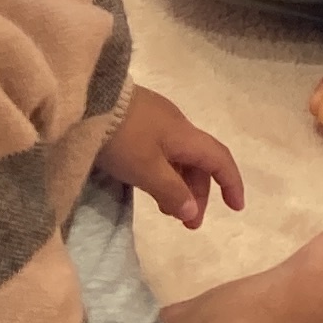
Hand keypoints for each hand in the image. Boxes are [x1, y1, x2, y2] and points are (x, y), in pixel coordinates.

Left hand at [98, 85, 245, 225]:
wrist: (86, 99)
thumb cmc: (122, 137)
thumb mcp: (147, 169)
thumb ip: (172, 192)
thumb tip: (193, 211)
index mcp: (185, 135)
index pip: (219, 159)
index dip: (231, 183)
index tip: (235, 209)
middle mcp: (175, 125)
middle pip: (198, 162)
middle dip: (198, 194)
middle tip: (187, 223)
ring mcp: (155, 120)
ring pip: (178, 158)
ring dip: (179, 186)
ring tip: (166, 211)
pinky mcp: (135, 120)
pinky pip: (161, 151)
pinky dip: (164, 174)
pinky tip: (150, 185)